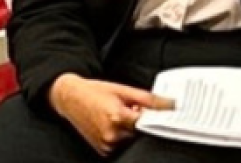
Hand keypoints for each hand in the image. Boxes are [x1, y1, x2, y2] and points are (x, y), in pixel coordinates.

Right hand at [48, 74, 173, 155]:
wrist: (71, 98)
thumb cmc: (95, 92)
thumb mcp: (123, 90)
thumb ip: (147, 99)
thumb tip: (168, 104)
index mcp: (117, 118)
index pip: (147, 125)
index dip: (157, 120)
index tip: (165, 117)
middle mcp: (112, 135)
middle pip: (140, 133)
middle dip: (142, 122)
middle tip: (135, 109)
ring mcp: (107, 146)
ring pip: (132, 140)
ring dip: (132, 129)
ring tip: (121, 114)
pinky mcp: (103, 151)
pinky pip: (121, 145)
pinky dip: (123, 135)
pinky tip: (115, 123)